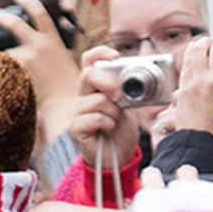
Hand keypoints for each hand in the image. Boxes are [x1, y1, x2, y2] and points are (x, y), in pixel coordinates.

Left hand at [0, 0, 79, 114]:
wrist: (66, 105)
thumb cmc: (70, 88)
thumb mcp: (65, 62)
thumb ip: (52, 51)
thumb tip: (39, 47)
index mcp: (53, 41)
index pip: (39, 13)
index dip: (28, 2)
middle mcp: (39, 46)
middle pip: (16, 25)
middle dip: (2, 19)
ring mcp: (27, 59)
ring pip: (8, 53)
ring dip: (6, 60)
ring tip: (10, 71)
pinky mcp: (18, 73)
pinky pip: (4, 69)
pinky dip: (3, 73)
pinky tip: (4, 80)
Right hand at [70, 46, 139, 168]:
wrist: (118, 158)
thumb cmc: (121, 132)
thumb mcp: (127, 105)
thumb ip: (126, 90)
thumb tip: (137, 76)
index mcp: (93, 87)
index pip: (88, 61)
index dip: (100, 53)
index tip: (115, 55)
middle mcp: (81, 96)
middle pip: (89, 75)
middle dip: (109, 82)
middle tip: (120, 95)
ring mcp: (76, 112)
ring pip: (98, 100)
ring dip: (114, 111)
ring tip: (115, 121)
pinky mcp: (76, 128)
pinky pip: (96, 117)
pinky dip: (108, 123)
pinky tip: (109, 130)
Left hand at [174, 36, 212, 147]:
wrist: (201, 149)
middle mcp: (201, 79)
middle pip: (202, 44)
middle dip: (211, 43)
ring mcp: (188, 84)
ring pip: (189, 54)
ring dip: (198, 50)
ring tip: (207, 54)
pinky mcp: (181, 92)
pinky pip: (185, 68)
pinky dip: (191, 63)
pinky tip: (199, 69)